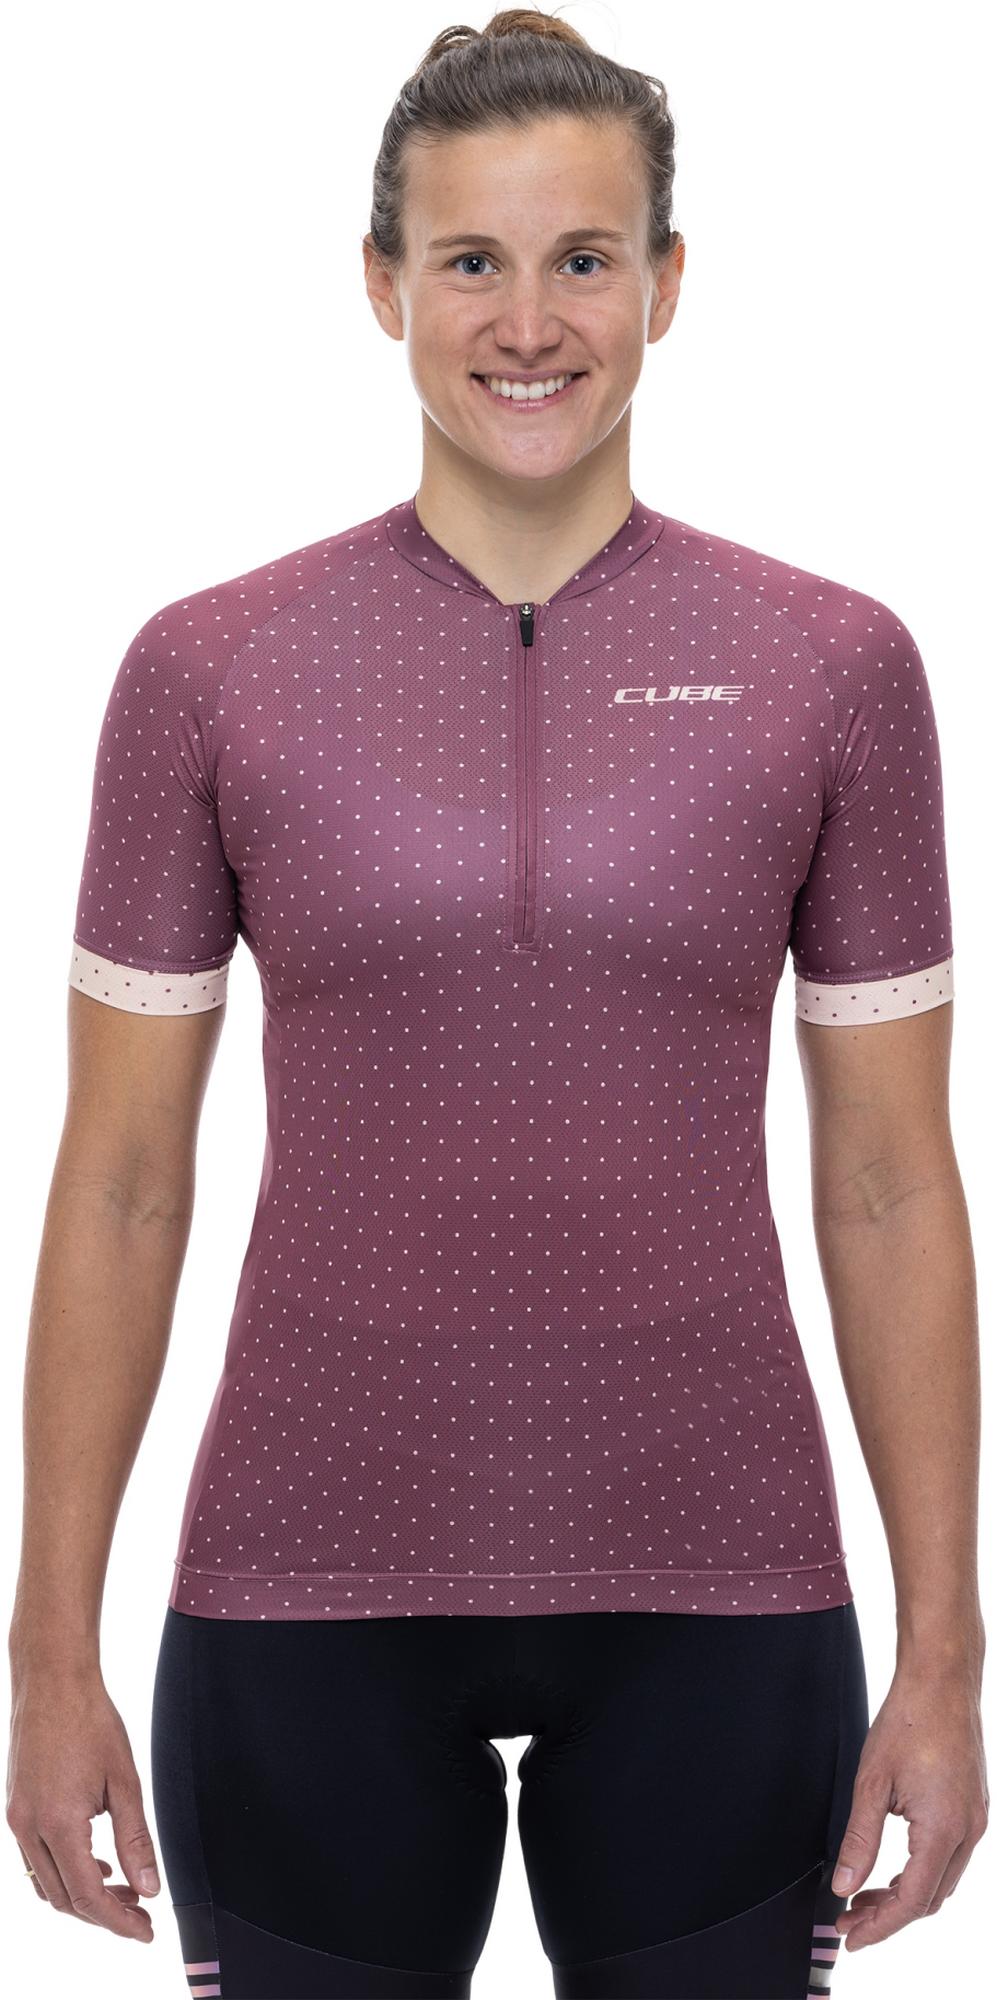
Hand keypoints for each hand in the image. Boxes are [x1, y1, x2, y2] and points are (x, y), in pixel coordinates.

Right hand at [6, 1662, 160, 1942]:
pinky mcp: (16, 1808)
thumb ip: (136, 1839)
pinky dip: (64, 1872)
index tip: (144, 1931)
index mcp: (58, 1824)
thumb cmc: (89, 1719)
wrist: (53, 1679)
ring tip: (122, 1889)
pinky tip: (93, 1862)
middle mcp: (29, 1828)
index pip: (88, 1897)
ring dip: (82, 1896)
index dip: (118, 1921)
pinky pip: (35, 1860)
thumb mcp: (124, 1781)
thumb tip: (148, 1887)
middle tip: (140, 1913)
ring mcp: (17, 1819)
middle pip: (64, 1899)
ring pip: (46, 1884)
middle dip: (104, 1913)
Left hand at [831, 1661, 988, 1950]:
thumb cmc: (908, 1720)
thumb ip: (859, 1840)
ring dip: (905, 1894)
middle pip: (930, 1898)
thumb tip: (844, 1886)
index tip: (852, 1936)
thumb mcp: (871, 1783)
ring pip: (942, 1880)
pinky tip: (892, 1867)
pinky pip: (950, 1857)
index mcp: (944, 1829)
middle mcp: (968, 1831)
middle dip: (889, 1914)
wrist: (941, 1679)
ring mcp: (975, 1819)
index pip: (913, 1901)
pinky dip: (921, 1871)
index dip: (881, 1925)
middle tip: (850, 1916)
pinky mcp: (972, 1806)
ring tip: (864, 1894)